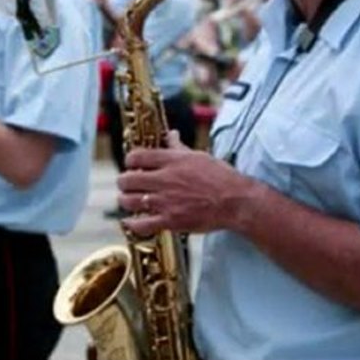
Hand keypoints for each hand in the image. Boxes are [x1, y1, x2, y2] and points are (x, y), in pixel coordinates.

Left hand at [117, 130, 247, 236]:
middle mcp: (164, 180)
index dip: (129, 160)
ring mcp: (165, 201)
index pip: (136, 156)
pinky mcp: (170, 221)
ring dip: (125, 200)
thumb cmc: (220, 177)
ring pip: (129, 201)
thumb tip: (171, 134)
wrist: (235, 201)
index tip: (131, 164)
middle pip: (128, 179)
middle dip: (123, 181)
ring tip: (128, 200)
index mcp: (171, 161)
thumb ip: (179, 146)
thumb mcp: (198, 156)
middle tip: (127, 184)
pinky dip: (132, 224)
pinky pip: (142, 224)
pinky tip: (131, 221)